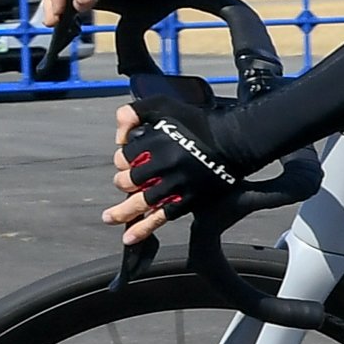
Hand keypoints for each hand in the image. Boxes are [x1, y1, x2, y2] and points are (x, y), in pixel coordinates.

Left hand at [115, 102, 246, 229]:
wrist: (235, 142)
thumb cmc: (200, 123)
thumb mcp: (164, 106)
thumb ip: (134, 112)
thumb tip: (119, 135)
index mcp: (157, 143)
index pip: (123, 157)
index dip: (122, 159)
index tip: (129, 159)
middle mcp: (165, 166)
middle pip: (129, 180)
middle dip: (124, 181)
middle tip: (128, 180)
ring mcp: (176, 185)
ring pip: (141, 202)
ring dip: (122, 212)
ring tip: (109, 218)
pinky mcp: (188, 200)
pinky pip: (162, 217)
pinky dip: (145, 228)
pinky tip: (130, 237)